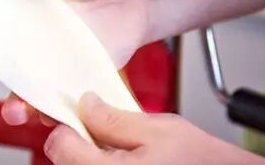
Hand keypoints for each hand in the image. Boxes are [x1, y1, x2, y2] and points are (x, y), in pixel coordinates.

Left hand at [44, 92, 264, 164]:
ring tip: (119, 150)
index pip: (61, 146)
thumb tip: (86, 105)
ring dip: (89, 156)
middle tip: (102, 132)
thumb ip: (114, 118)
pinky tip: (126, 161)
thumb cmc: (203, 162)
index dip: (69, 125)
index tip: (81, 118)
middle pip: (64, 161)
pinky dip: (102, 164)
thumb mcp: (158, 129)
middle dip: (78, 142)